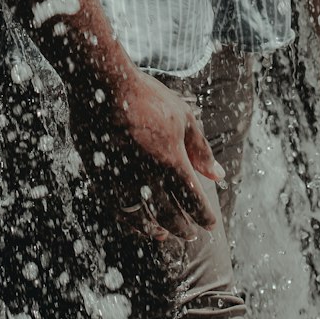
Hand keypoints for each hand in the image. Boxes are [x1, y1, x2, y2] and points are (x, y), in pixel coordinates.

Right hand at [69, 69, 223, 240]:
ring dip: (155, 230)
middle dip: (182, 227)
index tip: (209, 225)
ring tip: (163, 234)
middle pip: (169, 214)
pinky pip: (117, 209)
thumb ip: (200, 149)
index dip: (203, 216)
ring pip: (142, 217)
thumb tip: (218, 176)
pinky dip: (130, 220)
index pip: (192, 200)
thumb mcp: (182, 117)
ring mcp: (122, 178)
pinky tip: (136, 219)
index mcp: (171, 160)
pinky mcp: (100, 177)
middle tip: (190, 234)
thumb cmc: (146, 97)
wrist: (102, 84)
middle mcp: (147, 175)